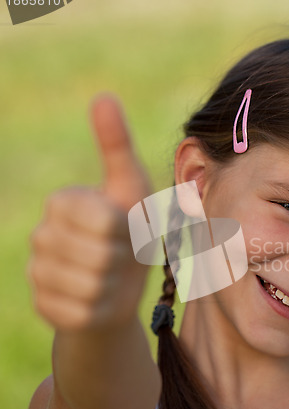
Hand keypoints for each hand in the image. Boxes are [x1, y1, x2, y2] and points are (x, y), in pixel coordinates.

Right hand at [29, 95, 151, 330]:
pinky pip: (84, 312)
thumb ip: (116, 146)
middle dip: (123, 259)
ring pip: (93, 286)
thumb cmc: (128, 233)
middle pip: (101, 255)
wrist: (118, 285)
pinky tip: (96, 299)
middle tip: (119, 256)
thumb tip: (104, 96)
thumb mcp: (131, 189)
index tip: (124, 229)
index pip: (106, 220)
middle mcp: (41, 235)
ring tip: (109, 276)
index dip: (128, 230)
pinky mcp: (44, 306)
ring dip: (115, 284)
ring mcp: (38, 273)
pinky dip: (103, 308)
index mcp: (62, 201)